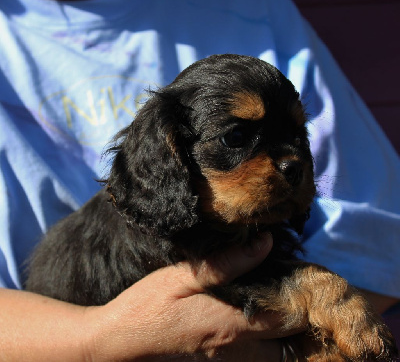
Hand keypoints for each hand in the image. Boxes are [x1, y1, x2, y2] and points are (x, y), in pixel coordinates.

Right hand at [85, 232, 290, 360]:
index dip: (305, 298)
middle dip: (303, 319)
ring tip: (287, 308)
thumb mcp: (181, 277)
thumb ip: (226, 263)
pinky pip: (258, 361)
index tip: (306, 277)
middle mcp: (238, 351)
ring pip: (279, 357)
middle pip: (292, 344)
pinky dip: (270, 347)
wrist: (120, 344)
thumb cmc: (148, 305)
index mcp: (231, 323)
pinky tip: (263, 326)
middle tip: (300, 291)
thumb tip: (265, 243)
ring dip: (290, 336)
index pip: (289, 316)